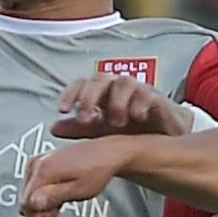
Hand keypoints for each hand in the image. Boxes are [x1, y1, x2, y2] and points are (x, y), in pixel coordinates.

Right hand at [19, 134, 136, 216]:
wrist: (107, 153)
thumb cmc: (97, 171)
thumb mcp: (77, 191)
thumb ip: (52, 198)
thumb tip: (31, 205)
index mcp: (43, 170)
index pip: (25, 204)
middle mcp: (36, 163)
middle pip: (25, 200)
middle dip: (40, 212)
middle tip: (59, 212)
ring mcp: (38, 162)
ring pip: (29, 194)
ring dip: (43, 204)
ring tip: (62, 202)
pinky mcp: (43, 162)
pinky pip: (35, 186)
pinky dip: (44, 195)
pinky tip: (58, 196)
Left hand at [51, 74, 190, 139]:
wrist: (164, 137)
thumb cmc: (132, 130)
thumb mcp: (102, 132)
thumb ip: (79, 128)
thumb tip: (54, 128)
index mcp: (102, 94)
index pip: (83, 84)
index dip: (71, 93)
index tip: (62, 109)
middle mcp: (118, 88)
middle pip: (100, 79)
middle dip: (89, 97)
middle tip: (85, 118)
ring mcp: (139, 91)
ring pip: (124, 83)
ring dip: (116, 103)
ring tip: (115, 123)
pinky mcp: (157, 99)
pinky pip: (146, 94)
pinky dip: (138, 105)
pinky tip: (136, 118)